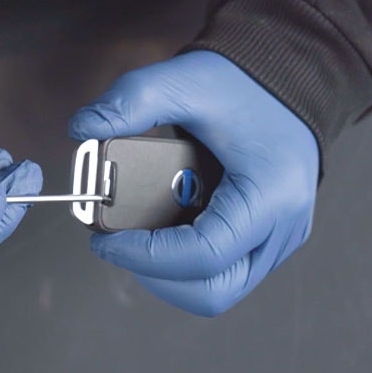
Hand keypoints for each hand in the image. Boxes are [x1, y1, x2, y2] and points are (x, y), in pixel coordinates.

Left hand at [69, 51, 318, 315]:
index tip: (104, 241)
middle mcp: (283, 228)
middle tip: (122, 244)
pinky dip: (184, 263)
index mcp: (270, 195)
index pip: (202, 256)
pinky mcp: (267, 241)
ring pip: (216, 290)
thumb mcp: (186, 80)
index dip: (144, 256)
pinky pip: (222, 273)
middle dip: (155, 274)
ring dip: (168, 273)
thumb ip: (132, 100)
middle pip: (212, 291)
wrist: (288, 82)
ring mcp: (278, 240)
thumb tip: (82, 128)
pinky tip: (163, 232)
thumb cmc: (245, 84)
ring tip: (139, 237)